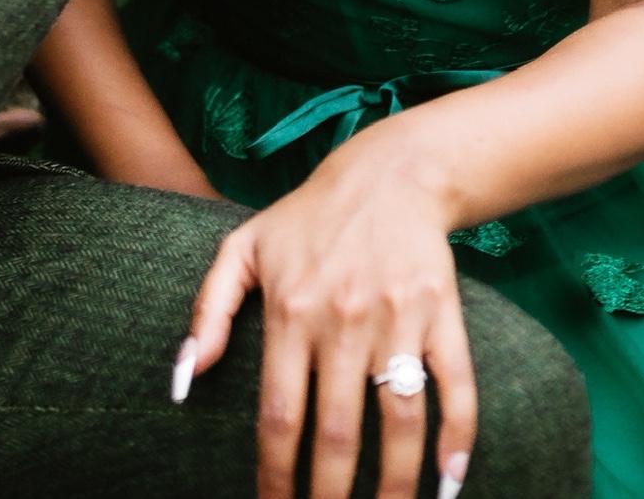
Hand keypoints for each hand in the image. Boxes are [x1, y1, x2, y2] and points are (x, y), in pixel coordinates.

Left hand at [178, 146, 474, 498]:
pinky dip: (458, 441)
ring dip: (396, 485)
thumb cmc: (306, 219)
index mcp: (291, 309)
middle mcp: (343, 319)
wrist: (388, 175)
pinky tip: (448, 484)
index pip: (280, 412)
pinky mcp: (443, 316)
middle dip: (330, 494)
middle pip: (339, 432)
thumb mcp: (242, 249)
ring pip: (399, 422)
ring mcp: (398, 319)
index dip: (275, 472)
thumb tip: (185, 377)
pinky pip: (456, 389)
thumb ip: (208, 310)